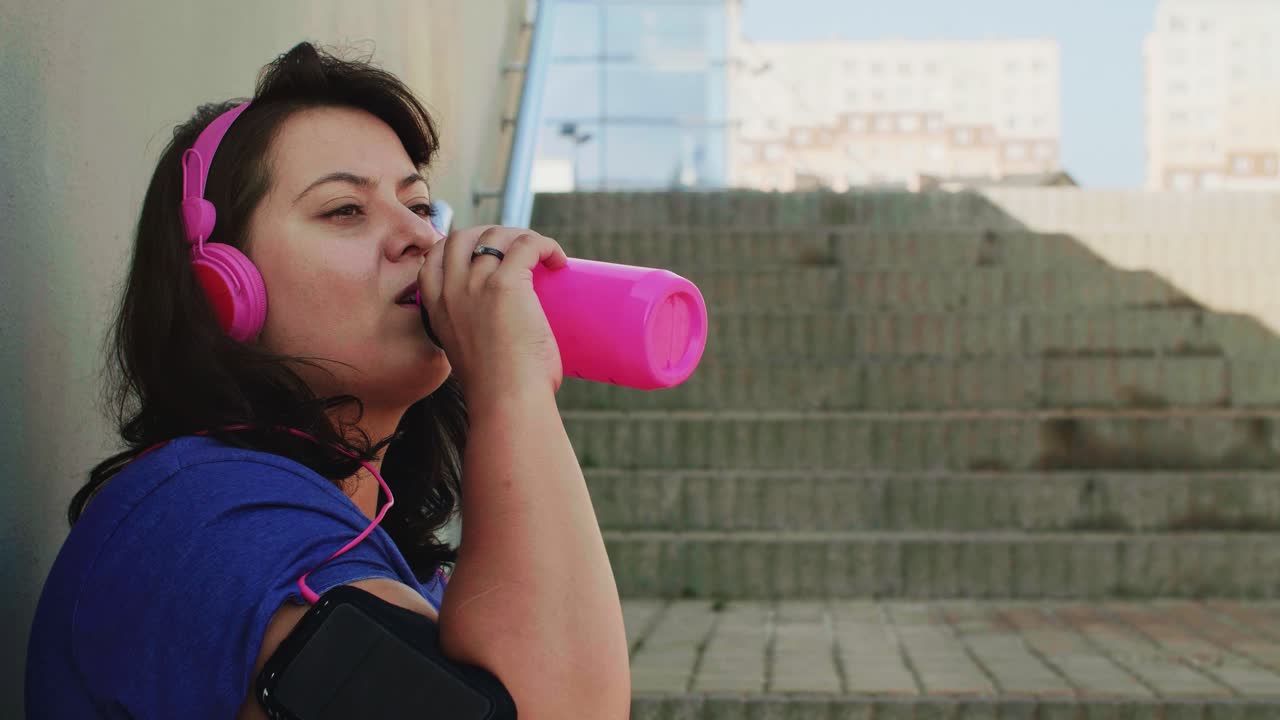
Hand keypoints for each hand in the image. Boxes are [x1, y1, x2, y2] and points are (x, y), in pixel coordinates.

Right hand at [417, 226, 568, 400]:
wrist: (506, 402)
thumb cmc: (499, 394)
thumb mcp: (469, 358)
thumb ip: (476, 340)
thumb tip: (508, 336)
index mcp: (437, 310)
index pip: (433, 258)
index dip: (459, 246)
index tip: (486, 253)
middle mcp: (451, 292)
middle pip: (462, 237)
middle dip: (490, 233)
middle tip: (518, 248)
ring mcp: (475, 285)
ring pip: (496, 236)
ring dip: (521, 237)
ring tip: (542, 254)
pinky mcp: (505, 284)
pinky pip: (526, 245)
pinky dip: (545, 245)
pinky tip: (558, 260)